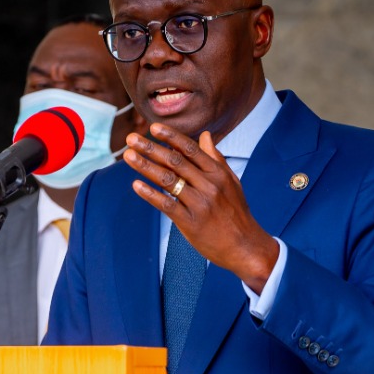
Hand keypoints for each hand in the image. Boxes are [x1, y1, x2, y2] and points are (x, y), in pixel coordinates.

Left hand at [124, 123, 279, 292]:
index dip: (171, 136)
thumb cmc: (236, 213)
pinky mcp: (191, 222)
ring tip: (128, 156)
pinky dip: (150, 194)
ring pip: (168, 180)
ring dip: (146, 166)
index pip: (191, 149)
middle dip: (151, 148)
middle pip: (175, 161)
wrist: (245, 246)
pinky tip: (136, 185)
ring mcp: (200, 204)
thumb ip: (215, 158)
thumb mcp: (231, 182)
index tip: (153, 127)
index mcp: (217, 173)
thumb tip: (205, 135)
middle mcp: (209, 185)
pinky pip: (167, 205)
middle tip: (131, 138)